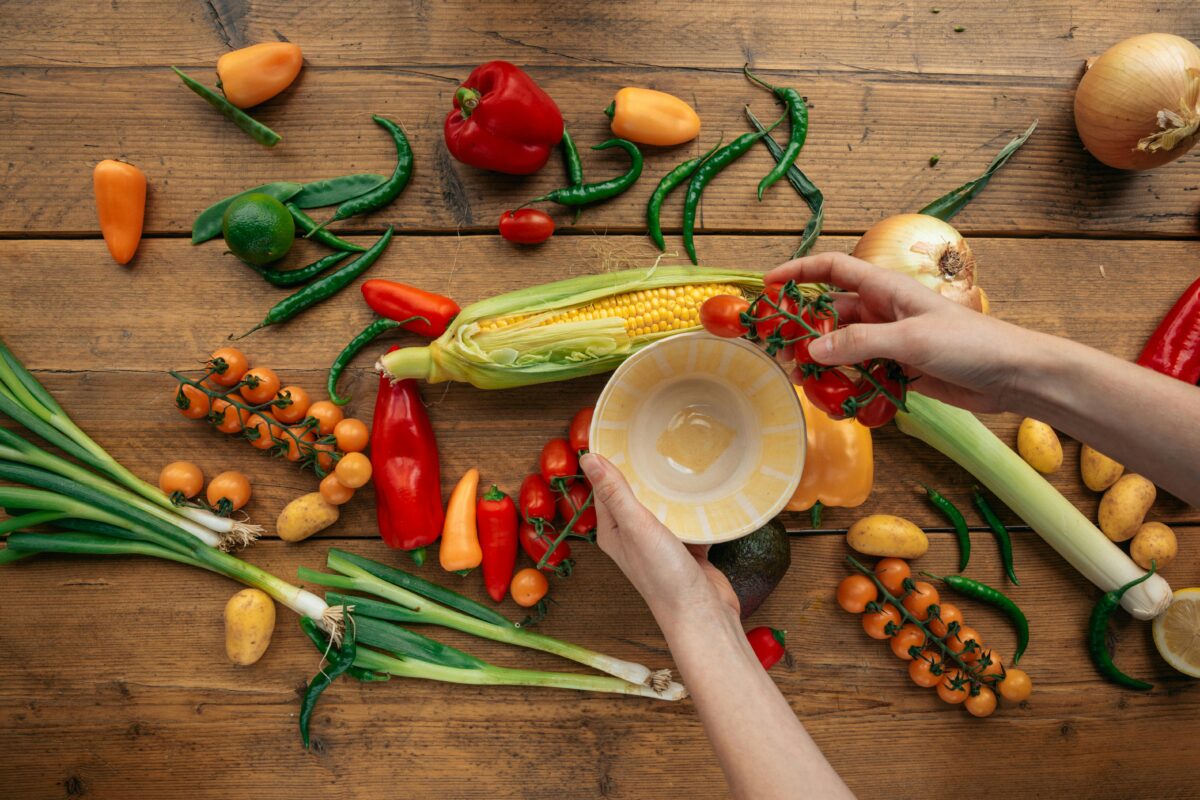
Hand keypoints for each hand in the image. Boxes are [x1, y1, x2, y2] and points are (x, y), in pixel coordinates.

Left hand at [580, 452, 739, 620]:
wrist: (702, 615)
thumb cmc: (664, 576)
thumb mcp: (636, 526)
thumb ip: (615, 492)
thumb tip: (588, 458)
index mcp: (613, 531)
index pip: (605, 487)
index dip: (609, 461)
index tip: (618, 432)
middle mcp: (633, 537)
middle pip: (635, 494)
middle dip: (643, 469)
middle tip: (653, 436)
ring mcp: (661, 544)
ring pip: (663, 506)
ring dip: (670, 488)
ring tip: (680, 457)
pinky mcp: (687, 550)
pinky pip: (688, 520)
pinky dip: (694, 507)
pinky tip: (704, 490)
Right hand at [767, 252, 1039, 412]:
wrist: (1014, 376)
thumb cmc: (971, 344)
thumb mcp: (911, 339)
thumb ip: (859, 344)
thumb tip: (811, 348)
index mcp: (887, 289)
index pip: (833, 269)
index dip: (799, 271)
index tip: (769, 285)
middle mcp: (884, 312)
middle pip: (831, 315)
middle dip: (804, 331)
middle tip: (780, 354)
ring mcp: (891, 342)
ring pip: (843, 349)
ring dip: (823, 364)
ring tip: (803, 382)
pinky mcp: (900, 371)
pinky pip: (862, 375)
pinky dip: (848, 387)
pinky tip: (837, 402)